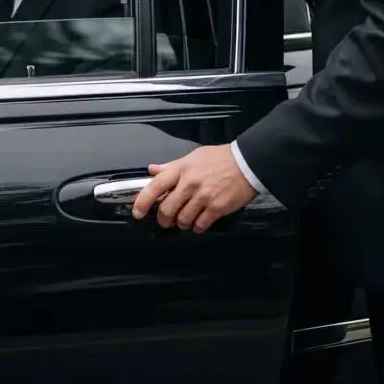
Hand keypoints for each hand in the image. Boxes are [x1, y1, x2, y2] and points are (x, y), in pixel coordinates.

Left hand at [131, 144, 256, 232]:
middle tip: (167, 220)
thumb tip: (153, 170)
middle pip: (167, 209)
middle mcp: (189, 183)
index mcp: (182, 168)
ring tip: (188, 217)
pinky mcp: (216, 208)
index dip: (143, 201)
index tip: (137, 212)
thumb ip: (172, 166)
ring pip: (182, 220)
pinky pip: (199, 225)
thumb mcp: (194, 156)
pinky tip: (201, 220)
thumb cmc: (220, 158)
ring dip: (182, 223)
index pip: (156, 186)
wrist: (246, 163)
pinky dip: (197, 226)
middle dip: (164, 219)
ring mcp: (203, 197)